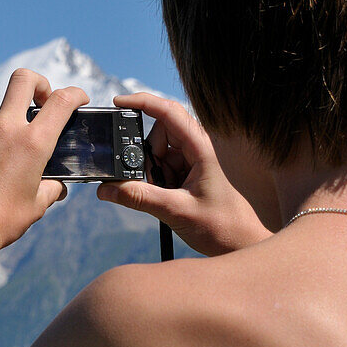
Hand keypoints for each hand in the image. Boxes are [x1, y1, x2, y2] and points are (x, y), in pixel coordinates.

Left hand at [0, 69, 89, 264]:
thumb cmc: (1, 221)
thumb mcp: (37, 205)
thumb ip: (51, 187)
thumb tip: (57, 184)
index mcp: (33, 143)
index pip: (62, 100)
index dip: (75, 93)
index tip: (79, 98)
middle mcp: (4, 129)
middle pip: (23, 80)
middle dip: (38, 83)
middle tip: (40, 100)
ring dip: (3, 135)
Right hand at [96, 93, 269, 255]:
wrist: (241, 244)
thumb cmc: (222, 225)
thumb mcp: (176, 211)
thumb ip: (140, 198)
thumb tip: (106, 189)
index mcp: (201, 148)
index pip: (169, 112)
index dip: (143, 102)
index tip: (118, 102)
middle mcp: (197, 148)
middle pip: (158, 135)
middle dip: (146, 157)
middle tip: (151, 183)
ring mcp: (192, 160)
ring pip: (157, 153)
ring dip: (151, 173)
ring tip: (166, 197)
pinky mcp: (187, 172)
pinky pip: (161, 168)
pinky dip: (156, 181)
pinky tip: (168, 198)